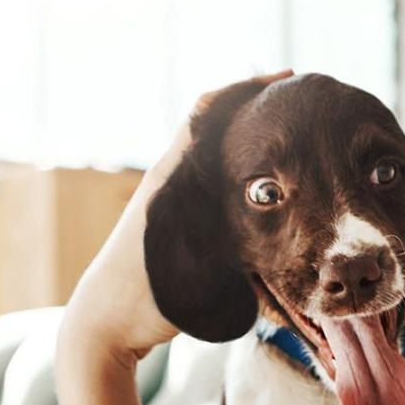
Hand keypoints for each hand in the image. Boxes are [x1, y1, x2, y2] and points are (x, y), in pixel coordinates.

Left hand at [59, 70, 293, 367]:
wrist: (103, 326)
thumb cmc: (146, 299)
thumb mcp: (192, 260)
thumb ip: (228, 231)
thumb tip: (279, 204)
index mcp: (170, 175)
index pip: (208, 111)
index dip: (245, 89)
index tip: (285, 78)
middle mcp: (168, 179)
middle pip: (214, 126)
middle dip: (254, 110)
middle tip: (301, 103)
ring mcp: (168, 200)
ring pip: (214, 155)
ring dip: (248, 141)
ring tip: (295, 137)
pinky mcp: (172, 224)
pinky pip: (213, 183)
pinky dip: (241, 174)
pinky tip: (273, 187)